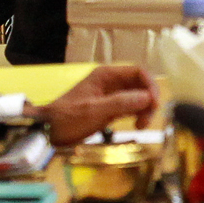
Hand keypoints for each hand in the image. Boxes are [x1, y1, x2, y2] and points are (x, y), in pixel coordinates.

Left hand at [33, 64, 157, 142]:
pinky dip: (136, 114)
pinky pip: (130, 107)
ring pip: (137, 96)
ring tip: (140, 125)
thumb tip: (147, 97)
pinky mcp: (109, 107)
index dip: (150, 86)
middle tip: (146, 120)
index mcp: (106, 75)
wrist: (48, 130)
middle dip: (148, 100)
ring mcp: (110, 95)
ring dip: (144, 109)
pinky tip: (136, 125)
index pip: (138, 72)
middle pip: (140, 85)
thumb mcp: (94, 111)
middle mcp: (111, 82)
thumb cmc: (68, 118)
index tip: (154, 104)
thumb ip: (121, 103)